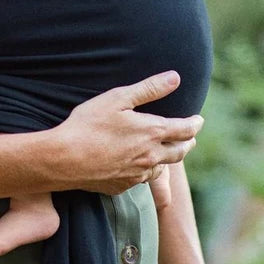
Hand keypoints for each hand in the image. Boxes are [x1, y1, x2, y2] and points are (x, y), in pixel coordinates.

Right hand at [51, 71, 203, 194]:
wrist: (65, 159)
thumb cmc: (89, 124)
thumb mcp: (118, 98)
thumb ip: (149, 88)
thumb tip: (175, 78)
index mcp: (152, 132)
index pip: (185, 129)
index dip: (195, 124)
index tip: (199, 120)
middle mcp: (150, 156)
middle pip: (180, 152)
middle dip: (188, 142)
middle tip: (191, 137)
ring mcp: (137, 174)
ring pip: (162, 168)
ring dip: (169, 158)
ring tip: (168, 151)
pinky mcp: (122, 186)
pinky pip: (142, 179)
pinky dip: (147, 170)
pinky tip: (141, 166)